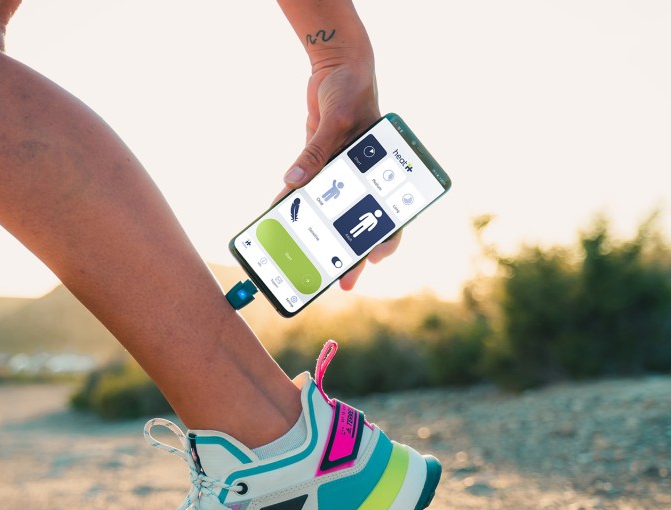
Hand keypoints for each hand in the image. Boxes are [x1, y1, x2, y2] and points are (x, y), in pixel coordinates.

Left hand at [277, 60, 396, 288]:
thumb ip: (317, 151)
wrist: (336, 65)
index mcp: (385, 170)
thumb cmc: (351, 88)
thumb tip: (293, 182)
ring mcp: (342, 172)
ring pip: (331, 213)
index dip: (385, 240)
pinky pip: (306, 190)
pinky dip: (293, 203)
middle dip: (350, 253)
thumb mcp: (337, 118)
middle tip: (341, 283)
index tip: (373, 259)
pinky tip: (277, 219)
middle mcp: (366, 177)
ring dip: (318, 234)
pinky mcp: (320, 162)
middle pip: (361, 223)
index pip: (393, 213)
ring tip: (304, 260)